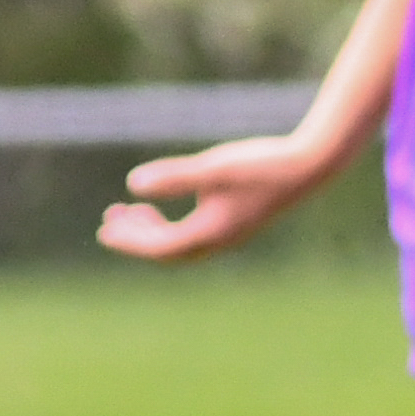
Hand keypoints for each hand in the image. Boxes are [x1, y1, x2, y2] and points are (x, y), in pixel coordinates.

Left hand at [100, 133, 336, 262]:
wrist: (309, 167)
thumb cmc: (260, 165)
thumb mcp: (213, 168)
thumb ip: (174, 177)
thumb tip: (133, 186)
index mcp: (210, 233)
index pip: (159, 248)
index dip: (129, 241)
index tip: (105, 229)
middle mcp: (219, 241)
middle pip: (167, 250)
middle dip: (135, 237)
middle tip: (110, 218)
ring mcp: (230, 234)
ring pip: (181, 243)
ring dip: (153, 230)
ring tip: (131, 210)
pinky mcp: (237, 223)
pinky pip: (195, 234)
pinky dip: (173, 224)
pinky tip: (167, 204)